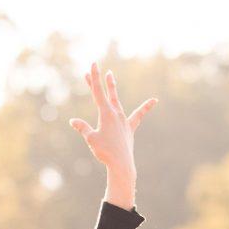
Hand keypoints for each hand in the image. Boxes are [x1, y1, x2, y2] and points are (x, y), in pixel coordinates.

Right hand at [69, 61, 157, 175]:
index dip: (94, 77)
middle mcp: (116, 113)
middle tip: (97, 68)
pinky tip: (154, 100)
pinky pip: (138, 115)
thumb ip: (83, 128)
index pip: (98, 92)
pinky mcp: (130, 128)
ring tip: (111, 77)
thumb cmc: (105, 152)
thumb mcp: (91, 138)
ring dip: (112, 89)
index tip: (93, 64)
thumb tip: (73, 121)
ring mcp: (124, 120)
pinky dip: (146, 107)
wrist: (121, 163)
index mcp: (106, 113)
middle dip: (100, 81)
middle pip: (106, 94)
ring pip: (117, 101)